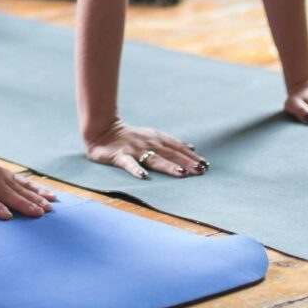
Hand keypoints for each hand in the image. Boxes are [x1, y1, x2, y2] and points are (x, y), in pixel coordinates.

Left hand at [0, 154, 57, 219]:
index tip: (6, 217)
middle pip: (6, 193)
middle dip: (22, 204)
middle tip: (38, 214)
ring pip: (20, 188)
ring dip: (35, 198)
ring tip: (49, 209)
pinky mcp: (7, 175)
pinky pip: (25, 183)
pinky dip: (39, 189)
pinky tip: (52, 197)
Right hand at [84, 119, 206, 178]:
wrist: (101, 130)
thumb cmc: (129, 136)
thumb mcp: (152, 135)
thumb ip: (170, 143)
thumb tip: (191, 147)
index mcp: (156, 138)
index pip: (177, 147)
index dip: (191, 156)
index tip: (205, 165)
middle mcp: (148, 143)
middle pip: (170, 154)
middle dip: (186, 162)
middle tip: (201, 171)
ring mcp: (134, 149)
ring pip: (154, 159)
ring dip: (168, 166)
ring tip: (182, 174)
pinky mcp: (119, 156)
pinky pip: (128, 164)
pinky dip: (136, 170)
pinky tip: (144, 177)